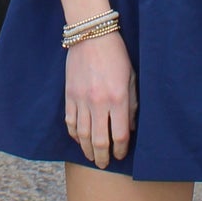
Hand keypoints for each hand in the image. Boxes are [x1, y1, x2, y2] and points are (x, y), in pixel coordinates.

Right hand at [64, 30, 136, 167]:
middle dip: (102, 157)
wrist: (91, 36)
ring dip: (87, 149)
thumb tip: (130, 128)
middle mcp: (99, 103)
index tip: (121, 155)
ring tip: (92, 157)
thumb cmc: (116, 55)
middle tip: (104, 164)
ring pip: (82, 134)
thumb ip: (132, 105)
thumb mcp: (131, 78)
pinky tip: (78, 139)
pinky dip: (74, 134)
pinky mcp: (69, 95)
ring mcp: (81, 100)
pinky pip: (70, 121)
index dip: (120, 150)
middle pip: (99, 140)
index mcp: (118, 98)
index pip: (119, 135)